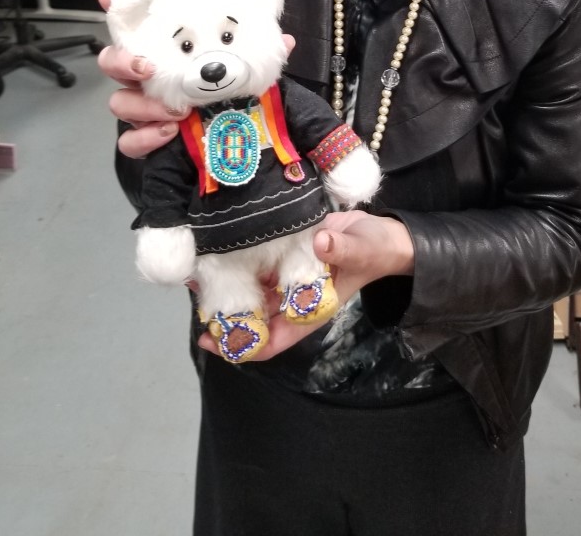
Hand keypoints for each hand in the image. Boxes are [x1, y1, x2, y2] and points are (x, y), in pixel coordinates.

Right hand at [96, 0, 296, 158]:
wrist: (238, 142)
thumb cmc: (237, 91)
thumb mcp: (253, 67)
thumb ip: (265, 51)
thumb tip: (285, 39)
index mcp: (168, 51)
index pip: (135, 23)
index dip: (117, 6)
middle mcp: (149, 77)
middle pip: (112, 63)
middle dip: (122, 61)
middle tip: (148, 66)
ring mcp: (144, 108)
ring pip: (119, 103)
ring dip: (142, 105)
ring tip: (175, 109)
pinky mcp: (147, 140)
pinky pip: (130, 142)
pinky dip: (146, 138)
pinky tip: (169, 131)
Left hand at [195, 210, 413, 359]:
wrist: (384, 234)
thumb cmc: (376, 250)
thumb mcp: (363, 249)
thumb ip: (343, 247)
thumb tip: (321, 243)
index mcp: (311, 309)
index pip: (273, 340)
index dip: (242, 345)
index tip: (211, 338)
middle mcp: (295, 300)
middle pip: (255, 320)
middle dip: (226, 317)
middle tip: (197, 302)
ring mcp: (290, 281)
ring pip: (254, 295)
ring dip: (230, 291)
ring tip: (201, 278)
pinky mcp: (289, 259)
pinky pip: (261, 270)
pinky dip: (243, 267)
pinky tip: (223, 253)